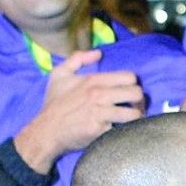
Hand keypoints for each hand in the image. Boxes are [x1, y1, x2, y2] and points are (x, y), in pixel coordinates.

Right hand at [12, 51, 144, 172]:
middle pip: (136, 94)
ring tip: (132, 120)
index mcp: (94, 80)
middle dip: (139, 101)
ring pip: (134, 114)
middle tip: (135, 106)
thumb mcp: (59, 74)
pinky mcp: (100, 131)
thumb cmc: (54, 103)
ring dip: (136, 117)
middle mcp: (99, 95)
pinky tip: (121, 130)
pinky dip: (124, 131)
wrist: (46, 131)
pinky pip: (122, 129)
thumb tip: (98, 53)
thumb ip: (78, 58)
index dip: (133, 84)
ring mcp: (100, 113)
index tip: (129, 92)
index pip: (130, 77)